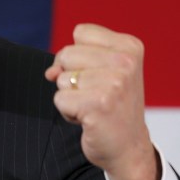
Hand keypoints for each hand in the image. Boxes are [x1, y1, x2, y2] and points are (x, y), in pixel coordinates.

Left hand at [45, 24, 159, 179]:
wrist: (128, 147)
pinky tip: (89, 119)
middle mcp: (125, 62)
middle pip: (66, 53)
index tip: (99, 75)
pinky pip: (60, 99)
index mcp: (129, 47)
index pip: (80, 32)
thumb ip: (72, 60)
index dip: (79, 55)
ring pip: (61, 78)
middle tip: (95, 95)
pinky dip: (68, 112)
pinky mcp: (99, 105)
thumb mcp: (100, 72)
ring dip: (70, 97)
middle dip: (71, 77)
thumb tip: (50, 72)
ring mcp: (114, 84)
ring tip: (93, 107)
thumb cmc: (111, 106)